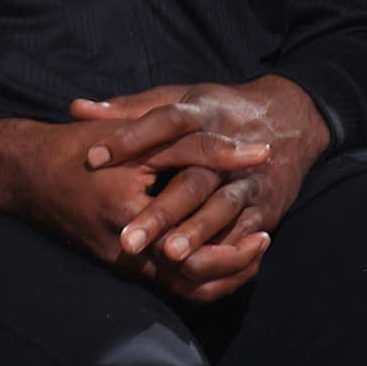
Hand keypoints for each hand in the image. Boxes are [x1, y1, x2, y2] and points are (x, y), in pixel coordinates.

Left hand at [71, 76, 329, 301]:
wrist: (290, 119)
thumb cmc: (218, 112)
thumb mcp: (178, 97)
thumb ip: (128, 109)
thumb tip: (75, 108)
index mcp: (202, 113)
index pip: (164, 123)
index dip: (130, 138)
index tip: (93, 158)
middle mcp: (229, 145)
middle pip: (193, 178)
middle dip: (162, 210)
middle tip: (127, 239)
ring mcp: (248, 178)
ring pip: (220, 207)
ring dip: (196, 232)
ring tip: (167, 255)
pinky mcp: (265, 204)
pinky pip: (246, 231)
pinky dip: (228, 250)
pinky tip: (203, 268)